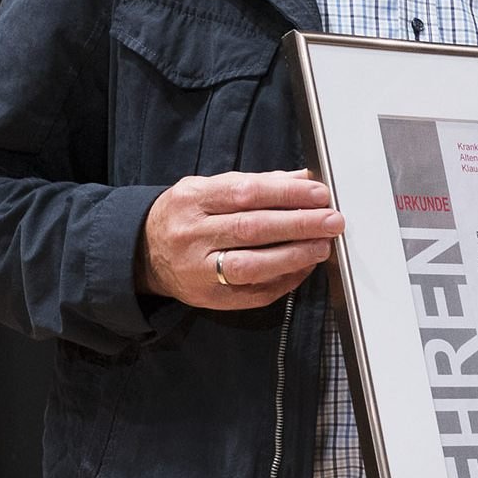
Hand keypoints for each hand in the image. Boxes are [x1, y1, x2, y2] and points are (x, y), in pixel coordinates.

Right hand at [137, 169, 342, 308]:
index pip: (246, 193)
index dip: (286, 194)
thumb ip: (256, 184)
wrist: (145, 253)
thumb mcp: (211, 189)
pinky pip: (254, 293)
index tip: (319, 194)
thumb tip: (304, 179)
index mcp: (193, 199)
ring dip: (294, 256)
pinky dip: (284, 280)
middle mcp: (193, 234)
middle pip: (252, 229)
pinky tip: (304, 269)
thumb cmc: (187, 217)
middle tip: (332, 221)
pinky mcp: (211, 298)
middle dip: (299, 225)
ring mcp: (200, 269)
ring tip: (322, 246)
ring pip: (252, 265)